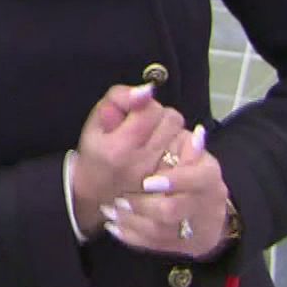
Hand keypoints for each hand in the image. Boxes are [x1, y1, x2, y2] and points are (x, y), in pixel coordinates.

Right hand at [68, 83, 186, 239]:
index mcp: (120, 148)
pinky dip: (184, 149)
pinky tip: (170, 151)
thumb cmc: (95, 155)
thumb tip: (146, 91)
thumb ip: (118, 99)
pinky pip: (192, 156)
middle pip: (171, 120)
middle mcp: (143, 164)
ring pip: (183, 135)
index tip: (133, 110)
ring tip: (154, 139)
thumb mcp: (95, 123)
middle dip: (160, 116)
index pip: (150, 109)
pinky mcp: (174, 185)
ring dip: (172, 131)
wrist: (96, 195)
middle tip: (145, 124)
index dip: (143, 104)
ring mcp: (160, 177)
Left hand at [101, 124, 232, 259]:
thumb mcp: (166, 132)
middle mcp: (207, 199)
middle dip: (144, 206)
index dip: (173, 180)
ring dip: (132, 220)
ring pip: (161, 230)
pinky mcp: (186, 242)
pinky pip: (156, 244)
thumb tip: (143, 92)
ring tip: (111, 211)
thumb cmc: (171, 157)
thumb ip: (149, 113)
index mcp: (207, 170)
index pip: (198, 176)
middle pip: (174, 209)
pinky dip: (132, 235)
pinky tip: (114, 226)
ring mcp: (197, 223)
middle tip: (120, 200)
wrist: (196, 196)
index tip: (147, 182)